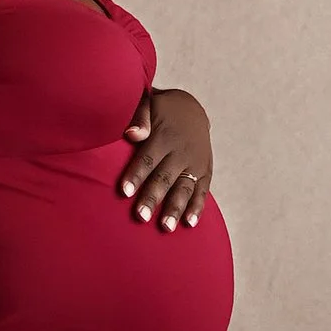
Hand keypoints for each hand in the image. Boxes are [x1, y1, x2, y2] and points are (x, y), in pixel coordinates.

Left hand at [119, 87, 211, 230]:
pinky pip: (202, 191)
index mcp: (163, 135)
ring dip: (175, 208)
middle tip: (140, 217)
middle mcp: (181, 151)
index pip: (148, 158)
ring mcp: (195, 162)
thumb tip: (132, 134)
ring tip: (165, 227)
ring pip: (184, 188)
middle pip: (164, 177)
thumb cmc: (160, 110)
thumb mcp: (149, 104)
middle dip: (152, 197)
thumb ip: (140, 116)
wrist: (191, 109)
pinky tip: (189, 224)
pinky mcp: (205, 171)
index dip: (136, 175)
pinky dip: (197, 207)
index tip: (124, 191)